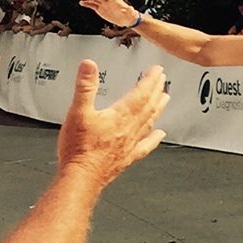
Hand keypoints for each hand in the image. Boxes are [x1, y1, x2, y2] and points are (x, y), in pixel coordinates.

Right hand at [57, 60, 168, 187]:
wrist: (81, 177)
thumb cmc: (79, 148)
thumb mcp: (77, 111)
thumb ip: (85, 87)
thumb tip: (89, 65)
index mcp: (120, 116)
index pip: (141, 93)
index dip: (150, 80)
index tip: (157, 70)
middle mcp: (130, 129)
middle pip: (149, 106)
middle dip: (157, 90)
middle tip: (163, 80)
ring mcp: (130, 143)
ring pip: (150, 122)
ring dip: (158, 108)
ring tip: (165, 99)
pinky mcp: (127, 157)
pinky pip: (146, 146)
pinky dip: (154, 138)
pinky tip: (160, 135)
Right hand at [80, 0, 138, 27]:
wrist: (126, 19)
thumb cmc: (129, 15)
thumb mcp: (131, 13)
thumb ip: (130, 11)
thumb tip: (130, 8)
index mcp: (116, 1)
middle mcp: (108, 1)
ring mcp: (104, 4)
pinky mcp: (100, 9)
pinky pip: (93, 6)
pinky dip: (87, 4)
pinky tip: (82, 2)